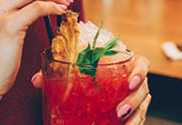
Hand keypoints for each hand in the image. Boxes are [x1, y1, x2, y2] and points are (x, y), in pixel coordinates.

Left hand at [31, 55, 151, 123]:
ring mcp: (135, 102)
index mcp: (122, 68)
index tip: (130, 82)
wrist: (87, 103)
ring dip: (133, 117)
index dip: (140, 71)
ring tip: (120, 121)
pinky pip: (138, 121)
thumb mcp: (73, 79)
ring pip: (142, 109)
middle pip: (144, 89)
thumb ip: (56, 77)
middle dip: (134, 100)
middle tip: (119, 110)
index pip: (141, 64)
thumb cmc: (87, 83)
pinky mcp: (133, 117)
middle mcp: (133, 85)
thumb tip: (37, 80)